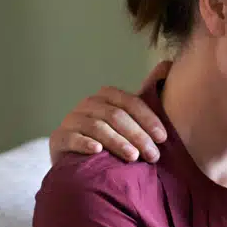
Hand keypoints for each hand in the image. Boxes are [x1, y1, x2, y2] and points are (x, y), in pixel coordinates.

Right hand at [48, 62, 171, 163]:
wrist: (79, 162)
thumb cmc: (111, 139)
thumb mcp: (129, 118)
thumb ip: (147, 96)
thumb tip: (169, 64)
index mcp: (107, 96)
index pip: (130, 103)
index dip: (148, 119)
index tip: (163, 138)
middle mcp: (88, 104)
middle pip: (115, 116)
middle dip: (137, 135)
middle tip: (153, 155)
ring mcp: (72, 120)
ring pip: (97, 127)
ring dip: (117, 142)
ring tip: (133, 157)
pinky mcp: (58, 138)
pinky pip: (71, 138)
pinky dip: (85, 143)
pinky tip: (97, 151)